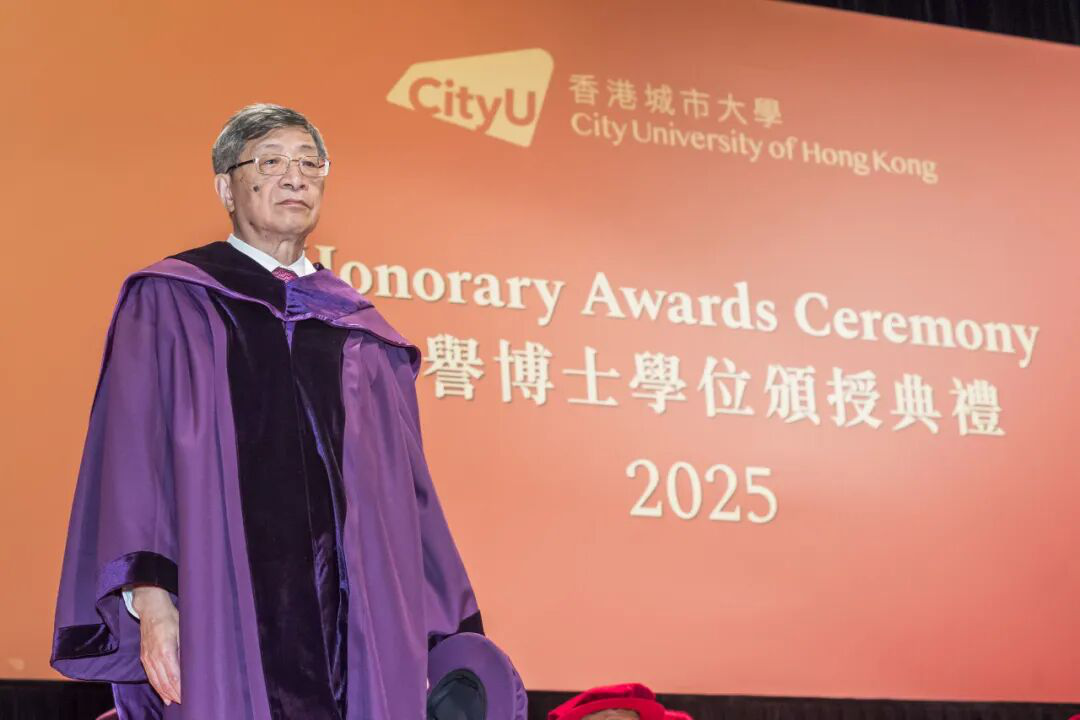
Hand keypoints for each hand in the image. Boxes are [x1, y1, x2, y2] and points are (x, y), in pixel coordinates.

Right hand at [132, 586, 180, 705]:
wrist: (151, 609)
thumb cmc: (170, 617)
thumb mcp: (182, 630)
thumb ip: (184, 649)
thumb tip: (191, 664)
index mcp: (166, 650)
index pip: (174, 676)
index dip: (180, 688)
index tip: (188, 696)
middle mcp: (154, 657)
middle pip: (164, 681)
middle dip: (174, 694)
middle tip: (184, 702)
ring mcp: (147, 658)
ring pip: (156, 681)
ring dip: (165, 693)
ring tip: (174, 702)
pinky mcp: (144, 657)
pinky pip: (150, 676)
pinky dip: (156, 687)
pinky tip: (162, 694)